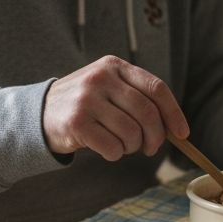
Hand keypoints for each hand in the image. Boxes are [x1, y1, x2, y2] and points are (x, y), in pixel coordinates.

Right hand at [43, 55, 188, 160]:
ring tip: (122, 146)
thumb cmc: (85, 105)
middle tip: (150, 148)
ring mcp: (87, 100)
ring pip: (131, 133)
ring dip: (132, 148)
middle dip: (155, 137)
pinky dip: (115, 154)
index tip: (182, 133)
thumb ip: (136, 97)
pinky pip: (112, 148)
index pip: (156, 89)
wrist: (40, 113)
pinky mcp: (76, 123)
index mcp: (114, 66)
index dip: (173, 113)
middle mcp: (101, 79)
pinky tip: (106, 150)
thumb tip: (173, 127)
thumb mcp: (108, 87)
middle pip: (147, 113)